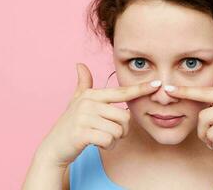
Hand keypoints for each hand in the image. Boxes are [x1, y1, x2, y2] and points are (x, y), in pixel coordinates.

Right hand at [36, 63, 160, 167]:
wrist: (54, 147)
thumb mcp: (75, 102)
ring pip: (118, 131)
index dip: (140, 88)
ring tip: (100, 138)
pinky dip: (106, 146)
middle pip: (125, 117)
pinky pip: (109, 141)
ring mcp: (84, 117)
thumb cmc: (70, 124)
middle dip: (121, 130)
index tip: (157, 84)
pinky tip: (96, 144)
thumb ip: (82, 84)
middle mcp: (89, 103)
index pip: (121, 92)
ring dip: (113, 140)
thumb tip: (80, 64)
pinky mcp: (82, 133)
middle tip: (108, 133)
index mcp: (92, 95)